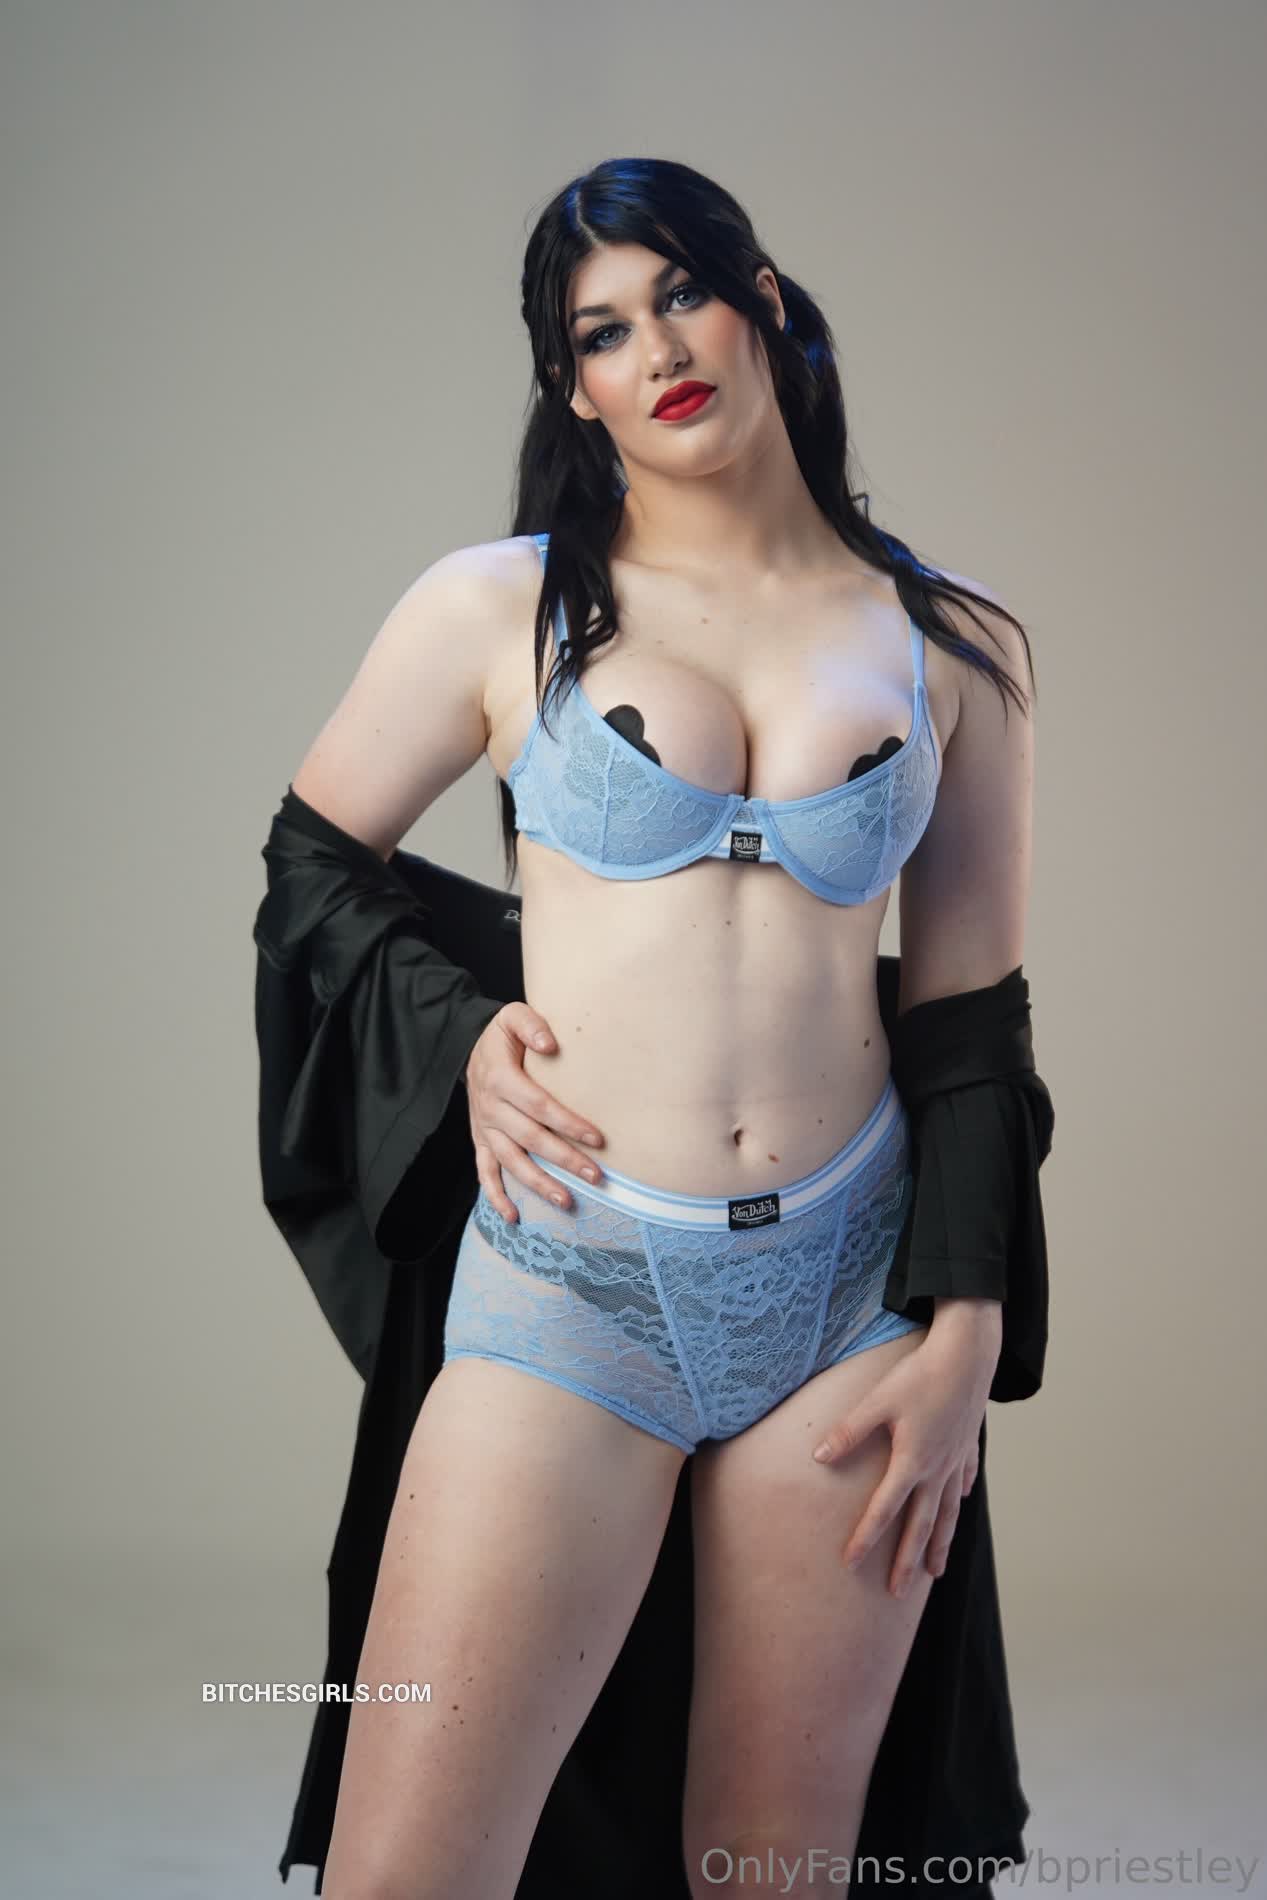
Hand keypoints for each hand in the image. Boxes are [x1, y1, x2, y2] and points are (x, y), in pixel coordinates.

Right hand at [464, 1004, 604, 1220]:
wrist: (466, 1048)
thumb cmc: (501, 1036)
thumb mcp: (511, 1017)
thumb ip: (531, 1024)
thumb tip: (550, 1044)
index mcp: (501, 1079)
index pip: (540, 1106)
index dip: (568, 1123)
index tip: (598, 1138)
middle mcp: (490, 1108)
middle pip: (531, 1139)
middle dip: (564, 1160)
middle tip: (596, 1177)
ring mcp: (484, 1129)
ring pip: (512, 1162)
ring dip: (539, 1185)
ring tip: (567, 1202)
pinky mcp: (481, 1141)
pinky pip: (485, 1173)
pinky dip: (496, 1196)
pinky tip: (514, 1218)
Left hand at [810, 1309, 1000, 1596]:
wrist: (968, 1356)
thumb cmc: (919, 1375)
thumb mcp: (877, 1401)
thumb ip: (849, 1432)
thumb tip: (818, 1457)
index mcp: (912, 1462)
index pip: (884, 1509)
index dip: (866, 1537)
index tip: (851, 1563)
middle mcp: (937, 1469)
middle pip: (921, 1525)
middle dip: (908, 1561)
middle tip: (898, 1593)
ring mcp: (956, 1460)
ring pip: (948, 1511)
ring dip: (940, 1543)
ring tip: (937, 1571)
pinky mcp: (968, 1445)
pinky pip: (964, 1479)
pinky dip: (960, 1497)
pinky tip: (959, 1504)